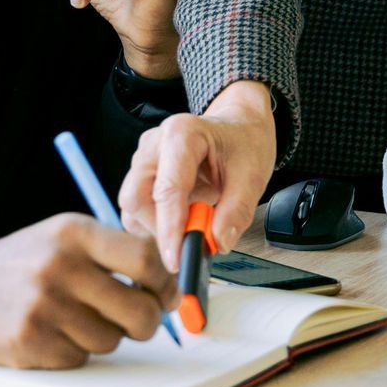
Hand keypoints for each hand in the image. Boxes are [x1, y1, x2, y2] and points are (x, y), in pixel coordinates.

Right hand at [0, 213, 176, 367]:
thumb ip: (116, 252)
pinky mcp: (28, 342)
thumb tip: (170, 283)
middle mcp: (60, 266)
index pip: (146, 258)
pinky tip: (53, 332)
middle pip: (139, 311)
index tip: (168, 294)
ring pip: (111, 340)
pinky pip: (79, 358)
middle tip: (138, 320)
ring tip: (78, 318)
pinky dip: (74, 351)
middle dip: (147, 322)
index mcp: (76, 232)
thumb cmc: (25, 261)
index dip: (166, 283)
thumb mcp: (66, 237)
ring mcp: (43, 306)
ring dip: (104, 336)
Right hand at [121, 80, 275, 268]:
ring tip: (195, 221)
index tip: (177, 259)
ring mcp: (144, 158)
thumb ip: (236, 211)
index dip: (170, 229)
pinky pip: (137, 208)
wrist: (239, 127)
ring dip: (158, 226)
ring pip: (133, 206)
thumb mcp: (252, 176)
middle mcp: (155, 143)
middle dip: (159, 229)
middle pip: (136, 197)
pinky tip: (184, 217)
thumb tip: (217, 242)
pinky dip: (157, 222)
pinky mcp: (142, 173)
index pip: (167, 189)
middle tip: (191, 242)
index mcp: (182, 134)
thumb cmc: (244, 144)